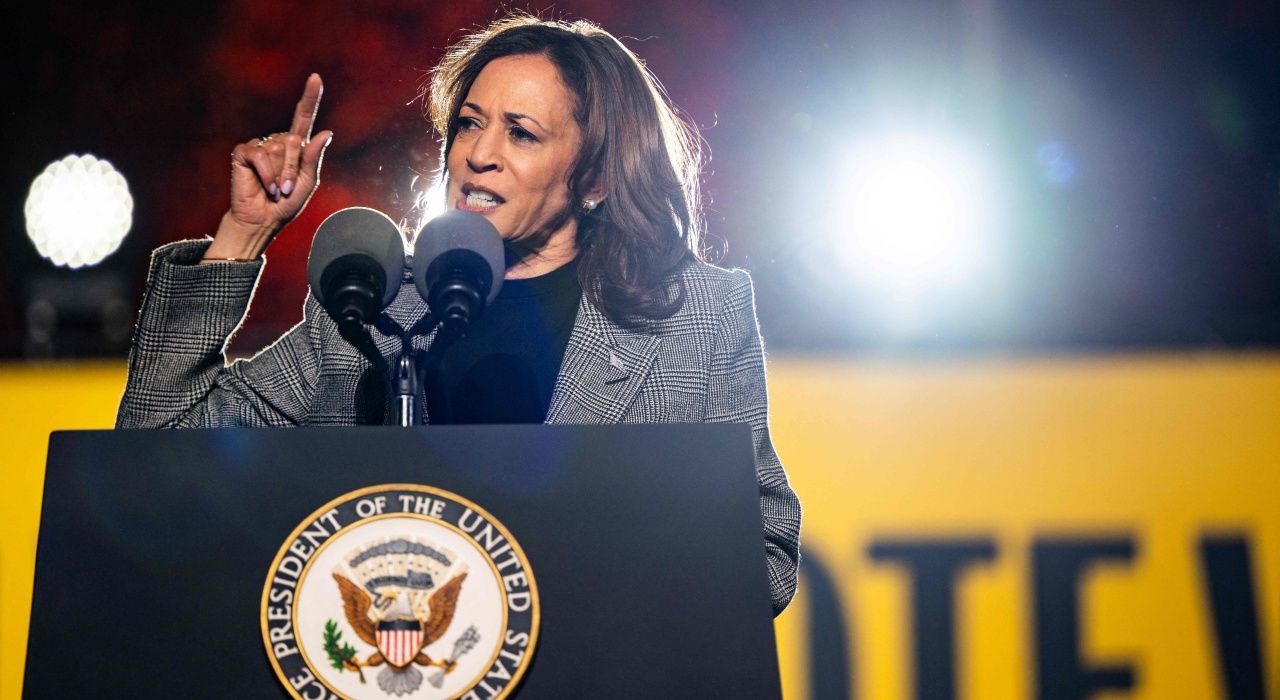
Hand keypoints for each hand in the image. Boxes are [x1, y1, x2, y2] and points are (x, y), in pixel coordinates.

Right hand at [205, 73, 334, 260]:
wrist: (263, 219)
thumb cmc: (286, 204)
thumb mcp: (308, 183)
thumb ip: (314, 158)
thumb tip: (326, 132)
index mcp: (296, 147)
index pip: (303, 117)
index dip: (310, 97)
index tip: (315, 77)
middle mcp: (278, 141)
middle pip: (294, 141)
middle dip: (294, 169)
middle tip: (288, 188)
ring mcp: (260, 145)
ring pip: (278, 149)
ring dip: (281, 175)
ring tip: (276, 189)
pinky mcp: (243, 153)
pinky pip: (260, 155)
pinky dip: (266, 174)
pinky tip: (265, 186)